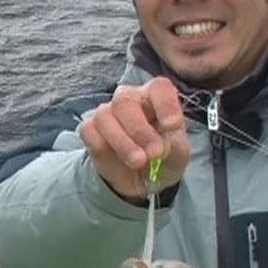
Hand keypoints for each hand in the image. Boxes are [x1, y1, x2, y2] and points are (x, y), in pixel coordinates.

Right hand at [78, 78, 191, 202]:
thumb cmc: (163, 157)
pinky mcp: (90, 130)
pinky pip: (89, 131)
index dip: (165, 104)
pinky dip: (103, 146)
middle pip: (125, 100)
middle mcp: (129, 100)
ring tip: (138, 161)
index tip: (172, 126)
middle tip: (155, 153)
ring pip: (104, 116)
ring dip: (122, 142)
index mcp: (154, 98)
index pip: (158, 87)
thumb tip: (162, 143)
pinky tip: (117, 159)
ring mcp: (106, 113)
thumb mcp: (178, 154)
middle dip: (140, 129)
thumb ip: (173, 145)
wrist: (142, 179)